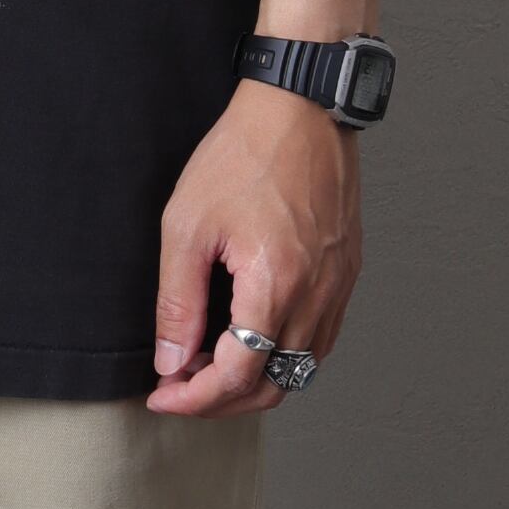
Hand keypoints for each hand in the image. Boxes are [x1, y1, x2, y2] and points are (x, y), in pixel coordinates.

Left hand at [146, 81, 361, 416]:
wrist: (300, 108)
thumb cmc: (243, 154)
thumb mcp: (187, 225)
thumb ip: (178, 301)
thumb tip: (172, 360)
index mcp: (275, 285)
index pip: (237, 376)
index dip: (193, 398)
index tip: (162, 394)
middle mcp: (317, 295)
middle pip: (273, 387)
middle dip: (220, 400)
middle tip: (180, 387)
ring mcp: (338, 286)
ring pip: (301, 369)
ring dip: (253, 380)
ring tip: (208, 361)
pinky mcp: (346, 273)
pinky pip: (319, 338)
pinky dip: (283, 354)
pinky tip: (249, 336)